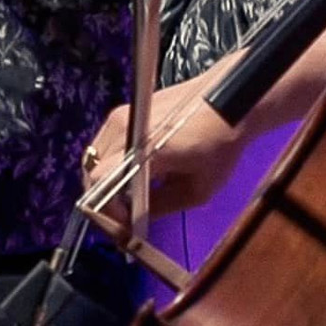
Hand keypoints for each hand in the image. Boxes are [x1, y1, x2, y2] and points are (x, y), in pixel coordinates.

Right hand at [81, 58, 245, 217]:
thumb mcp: (196, 190)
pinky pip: (106, 143)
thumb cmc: (220, 146)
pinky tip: (132, 174)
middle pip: (93, 170)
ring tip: (128, 196)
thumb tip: (132, 221)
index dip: (105, 208)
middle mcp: (125, 126)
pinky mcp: (125, 108)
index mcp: (145, 147)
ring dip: (105, 179)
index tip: (122, 223)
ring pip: (95, 157)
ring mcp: (121, 114)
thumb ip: (159, 207)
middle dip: (103, 197)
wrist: (231, 102)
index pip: (100, 180)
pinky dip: (111, 162)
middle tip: (124, 214)